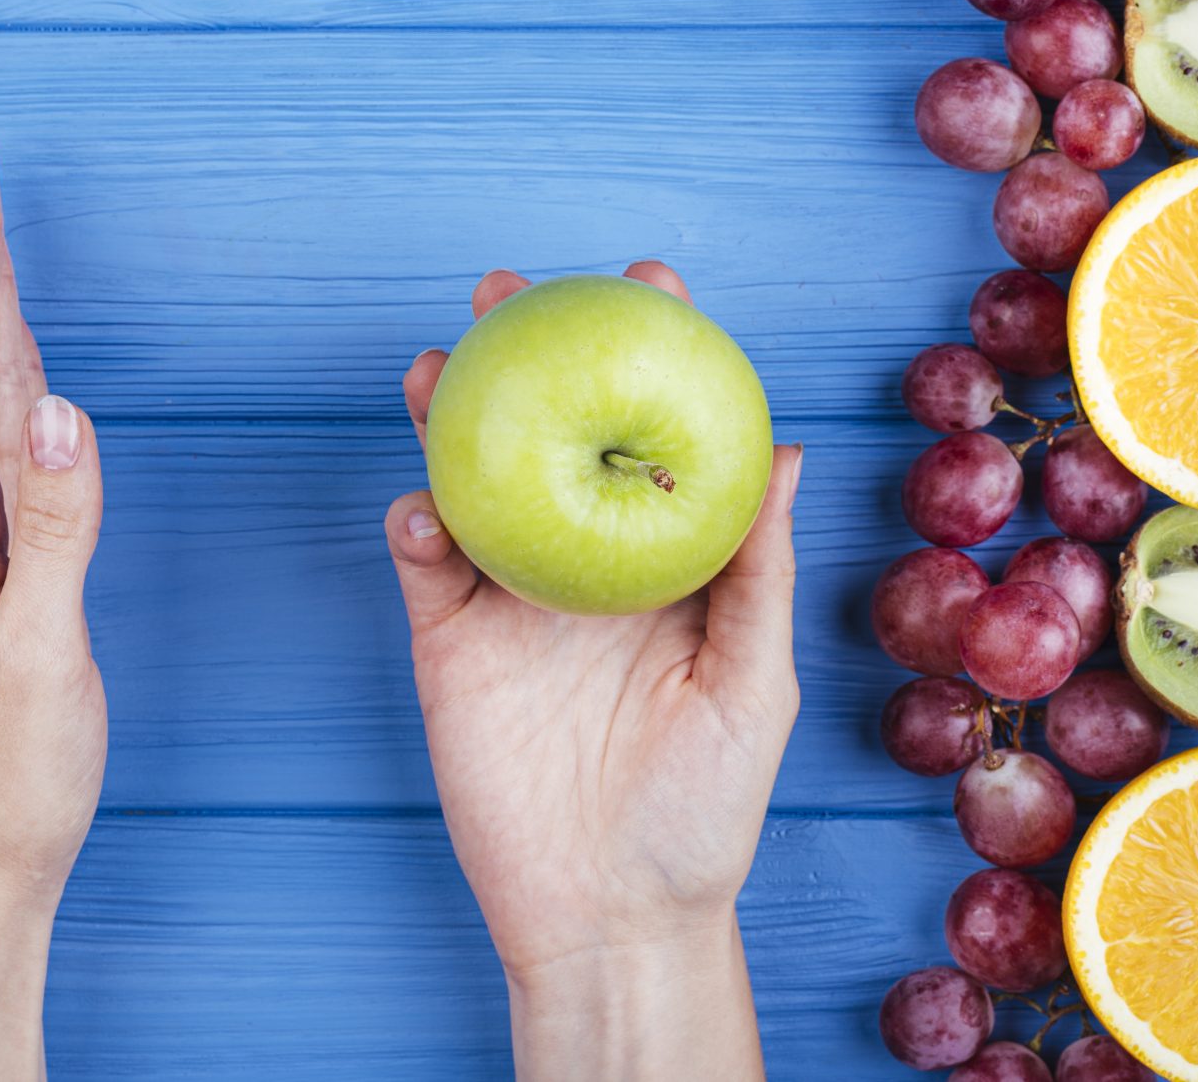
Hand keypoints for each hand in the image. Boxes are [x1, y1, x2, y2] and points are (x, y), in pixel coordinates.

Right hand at [385, 262, 802, 1081]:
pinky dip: (416, 522)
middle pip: (550, 432)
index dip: (653, 355)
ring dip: (447, 416)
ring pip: (473, 479)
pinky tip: (425, 507)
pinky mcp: (449, 641)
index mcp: (665, 561)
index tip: (651, 285)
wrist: (612, 911)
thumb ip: (756, 570)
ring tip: (436, 365)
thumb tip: (782, 451)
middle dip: (527, 354)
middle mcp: (584, 561)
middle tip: (510, 289)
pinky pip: (425, 562)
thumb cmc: (705, 808)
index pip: (658, 436)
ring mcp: (511, 597)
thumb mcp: (754, 683)